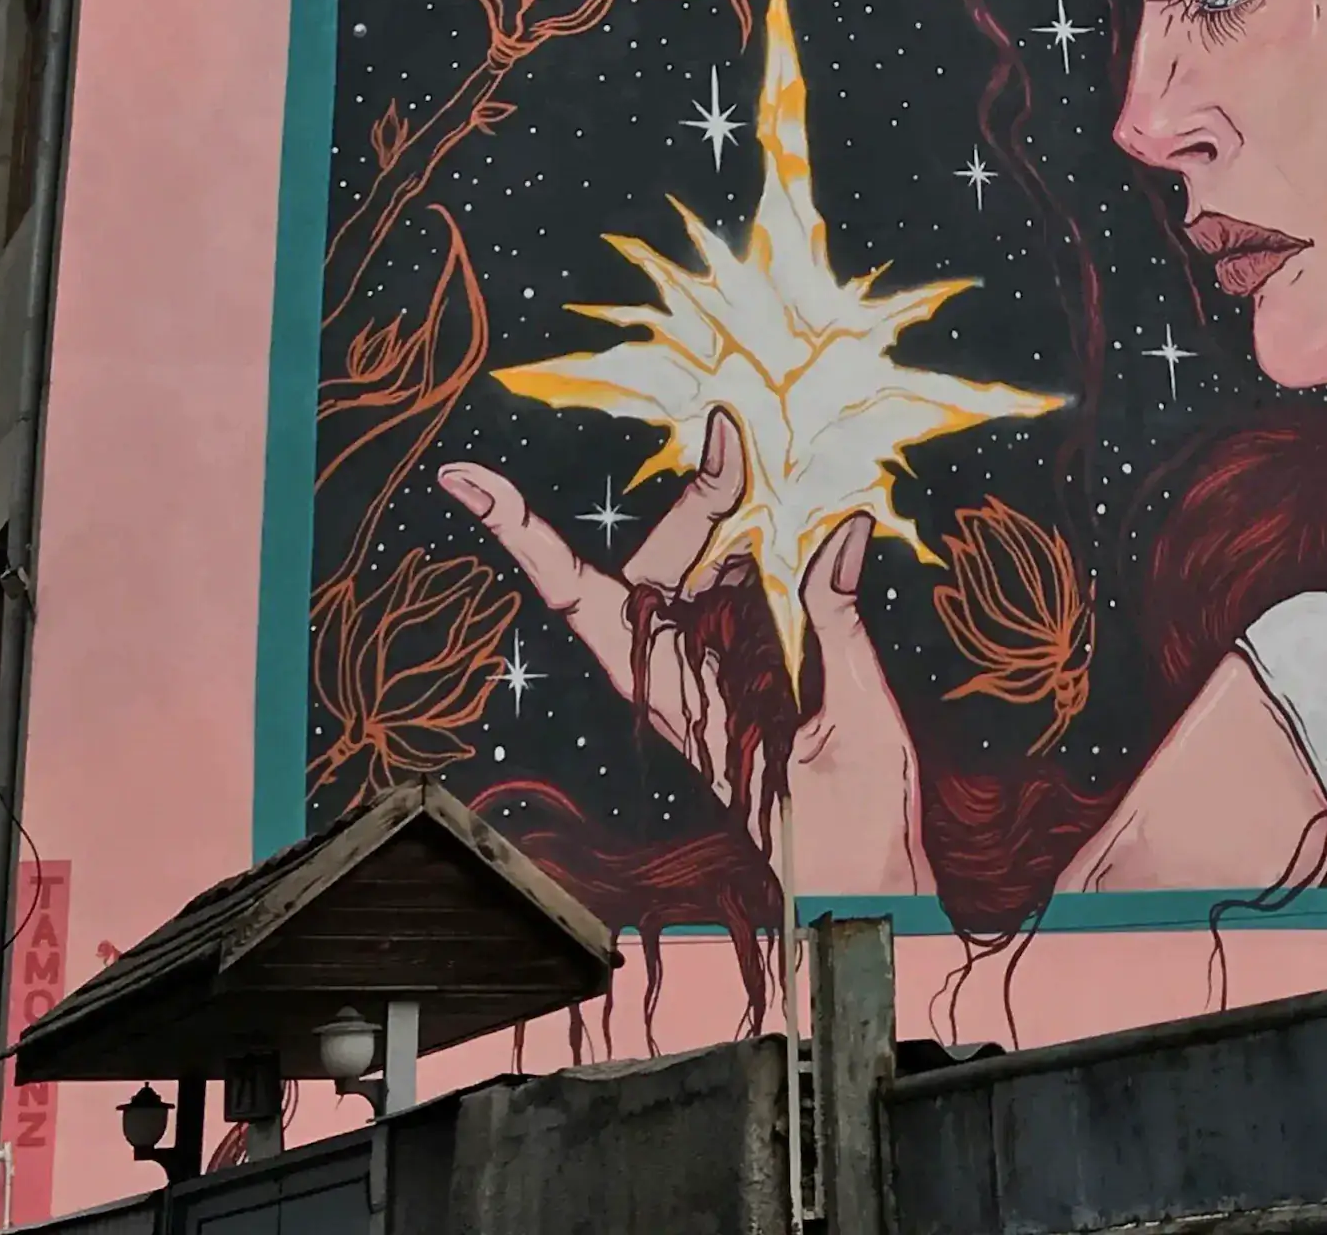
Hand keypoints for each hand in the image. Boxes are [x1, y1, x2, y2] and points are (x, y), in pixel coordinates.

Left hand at [438, 410, 927, 892]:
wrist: (860, 897)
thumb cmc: (852, 831)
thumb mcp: (855, 724)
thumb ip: (837, 625)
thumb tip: (839, 530)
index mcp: (675, 690)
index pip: (580, 594)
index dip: (521, 535)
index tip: (466, 480)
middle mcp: (676, 677)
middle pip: (650, 563)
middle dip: (694, 494)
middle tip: (727, 429)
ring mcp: (706, 676)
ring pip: (694, 574)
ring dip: (723, 521)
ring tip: (748, 467)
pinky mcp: (740, 679)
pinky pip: (729, 600)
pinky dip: (754, 558)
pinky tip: (798, 538)